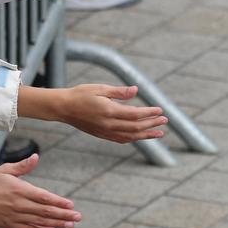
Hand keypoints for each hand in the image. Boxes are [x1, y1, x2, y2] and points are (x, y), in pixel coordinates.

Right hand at [0, 154, 80, 227]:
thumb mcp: (6, 169)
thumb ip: (23, 166)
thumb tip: (36, 157)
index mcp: (20, 189)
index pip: (44, 197)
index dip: (59, 202)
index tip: (71, 205)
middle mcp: (19, 204)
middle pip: (45, 211)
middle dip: (63, 215)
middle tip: (77, 217)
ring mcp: (14, 216)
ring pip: (39, 222)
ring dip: (56, 224)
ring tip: (69, 225)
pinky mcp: (9, 225)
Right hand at [49, 84, 166, 142]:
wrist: (63, 108)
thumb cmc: (81, 94)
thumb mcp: (100, 88)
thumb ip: (119, 92)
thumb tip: (136, 90)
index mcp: (108, 111)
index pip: (135, 115)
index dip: (149, 113)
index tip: (160, 110)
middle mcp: (108, 124)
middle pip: (135, 127)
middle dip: (152, 124)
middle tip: (165, 121)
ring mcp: (105, 132)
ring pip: (130, 136)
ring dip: (146, 135)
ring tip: (159, 133)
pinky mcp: (102, 135)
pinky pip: (121, 139)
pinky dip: (133, 139)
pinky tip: (141, 136)